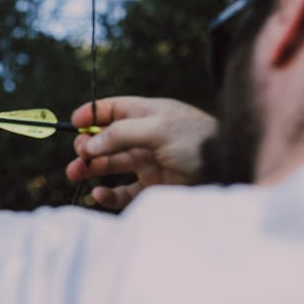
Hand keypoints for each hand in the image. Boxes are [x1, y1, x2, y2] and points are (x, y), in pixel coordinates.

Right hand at [66, 97, 215, 209]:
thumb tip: (90, 142)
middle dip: (88, 145)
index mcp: (149, 114)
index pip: (114, 109)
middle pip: (107, 139)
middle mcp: (146, 137)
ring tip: (75, 173)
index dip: (92, 114)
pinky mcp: (152, 187)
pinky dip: (109, 193)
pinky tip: (99, 193)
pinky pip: (123, 191)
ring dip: (91, 167)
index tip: (74, 123)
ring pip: (111, 164)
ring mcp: (148, 162)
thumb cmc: (198, 141)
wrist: (229, 170)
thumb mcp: (159, 129)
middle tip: (79, 154)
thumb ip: (122, 134)